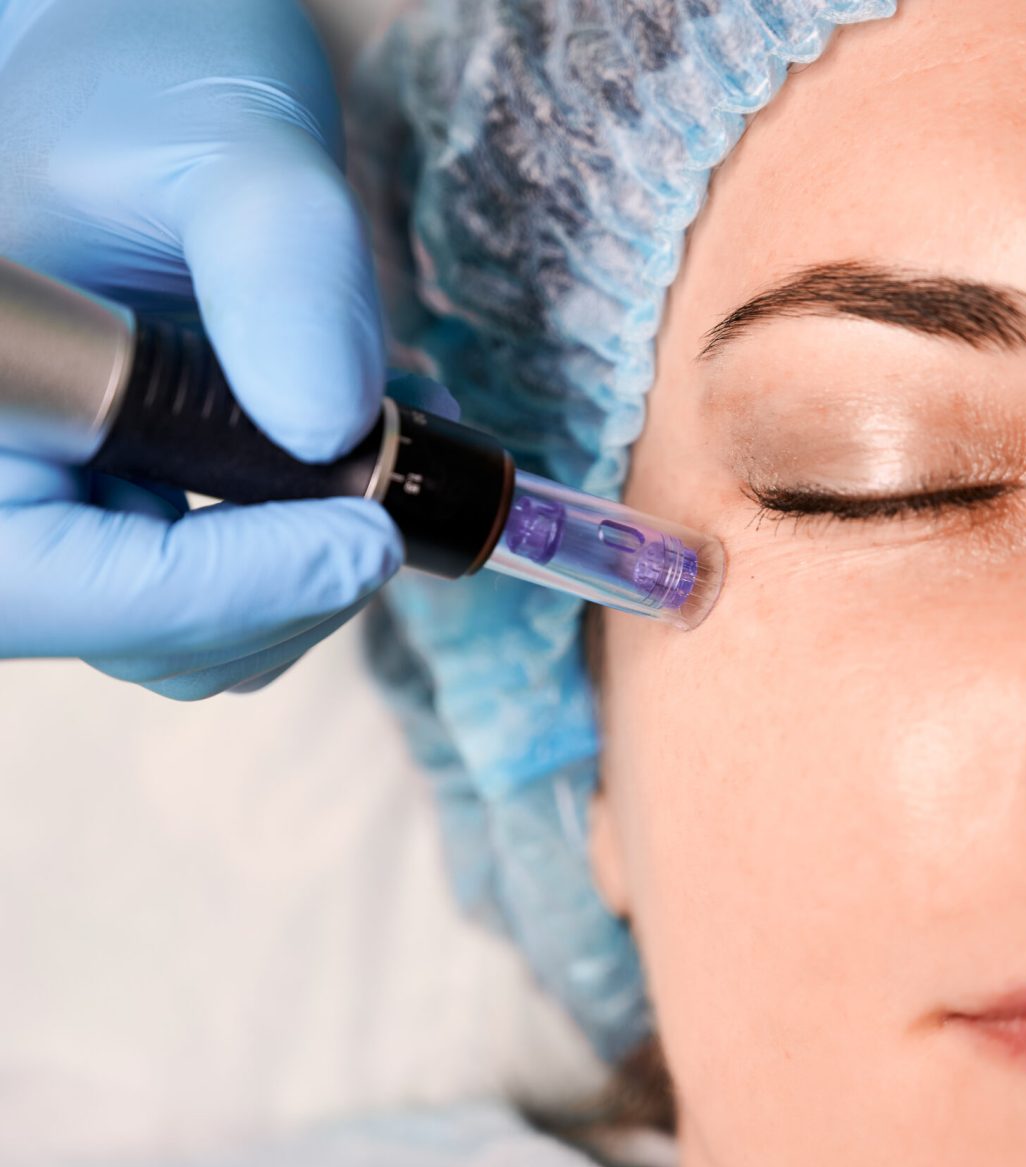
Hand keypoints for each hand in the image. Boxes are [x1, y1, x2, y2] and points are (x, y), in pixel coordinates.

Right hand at [0, 0, 402, 697]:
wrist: (155, 79)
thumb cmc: (159, 80)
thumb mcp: (229, 152)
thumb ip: (280, 273)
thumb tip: (327, 426)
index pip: (50, 577)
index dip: (218, 590)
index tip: (364, 539)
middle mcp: (8, 464)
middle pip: (134, 629)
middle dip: (286, 592)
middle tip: (389, 502)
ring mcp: (68, 492)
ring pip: (191, 630)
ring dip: (312, 577)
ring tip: (386, 461)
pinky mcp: (129, 496)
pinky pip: (224, 584)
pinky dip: (312, 552)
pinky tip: (363, 462)